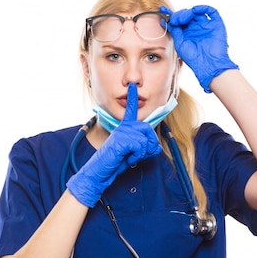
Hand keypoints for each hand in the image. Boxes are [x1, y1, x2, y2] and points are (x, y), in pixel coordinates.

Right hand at [66, 83, 161, 206]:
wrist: (100, 171)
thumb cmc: (115, 162)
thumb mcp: (133, 153)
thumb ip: (144, 146)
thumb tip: (156, 146)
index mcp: (124, 128)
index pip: (130, 110)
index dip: (132, 98)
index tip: (133, 86)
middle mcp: (122, 127)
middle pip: (147, 128)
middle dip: (150, 143)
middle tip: (140, 153)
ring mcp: (121, 133)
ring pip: (145, 139)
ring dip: (142, 152)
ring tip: (131, 156)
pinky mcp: (120, 140)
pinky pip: (139, 146)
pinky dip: (137, 156)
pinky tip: (128, 158)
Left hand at [160, 5, 238, 92]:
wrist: (208, 64)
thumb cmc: (193, 58)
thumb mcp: (180, 43)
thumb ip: (175, 31)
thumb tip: (167, 20)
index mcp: (187, 33)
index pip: (178, 20)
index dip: (171, 14)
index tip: (162, 10)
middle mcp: (196, 28)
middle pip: (186, 14)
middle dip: (179, 15)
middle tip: (175, 20)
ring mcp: (206, 25)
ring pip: (196, 12)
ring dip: (188, 12)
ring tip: (182, 20)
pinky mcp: (216, 24)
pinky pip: (211, 11)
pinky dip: (202, 8)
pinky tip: (194, 11)